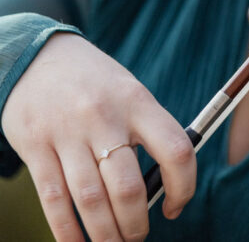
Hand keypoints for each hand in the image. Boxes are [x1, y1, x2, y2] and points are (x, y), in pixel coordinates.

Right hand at [1, 33, 196, 240]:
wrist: (38, 55)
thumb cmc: (96, 83)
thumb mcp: (131, 94)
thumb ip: (147, 134)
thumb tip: (161, 188)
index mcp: (138, 102)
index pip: (176, 150)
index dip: (183, 187)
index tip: (176, 206)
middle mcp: (104, 117)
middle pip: (128, 187)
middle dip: (136, 224)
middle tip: (138, 237)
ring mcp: (67, 133)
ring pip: (90, 200)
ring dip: (105, 234)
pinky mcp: (35, 147)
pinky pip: (54, 199)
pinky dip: (67, 230)